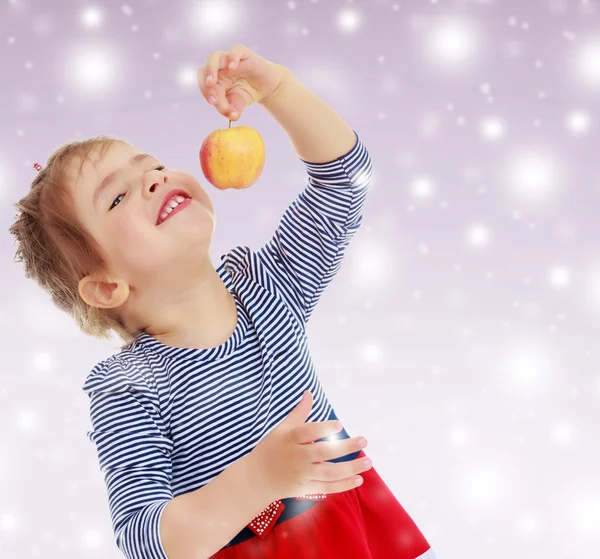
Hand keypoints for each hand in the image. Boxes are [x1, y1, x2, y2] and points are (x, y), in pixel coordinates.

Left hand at [197, 44, 288, 121]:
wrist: (267, 86)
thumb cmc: (248, 92)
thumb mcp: (239, 104)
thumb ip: (233, 109)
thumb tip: (232, 116)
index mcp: (215, 81)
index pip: (205, 85)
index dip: (205, 92)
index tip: (213, 103)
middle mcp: (219, 69)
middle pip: (204, 70)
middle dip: (204, 82)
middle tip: (211, 93)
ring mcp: (230, 60)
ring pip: (214, 57)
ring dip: (211, 69)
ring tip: (212, 82)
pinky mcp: (244, 54)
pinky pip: (236, 50)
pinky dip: (232, 57)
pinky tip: (232, 67)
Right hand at [246, 391, 371, 502]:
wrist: (256, 479)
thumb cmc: (271, 449)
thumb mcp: (281, 429)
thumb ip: (299, 412)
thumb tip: (309, 392)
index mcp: (290, 439)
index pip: (308, 432)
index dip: (323, 428)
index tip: (339, 424)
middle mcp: (298, 457)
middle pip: (324, 453)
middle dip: (345, 447)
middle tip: (364, 440)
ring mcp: (302, 475)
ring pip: (329, 473)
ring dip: (351, 468)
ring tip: (368, 461)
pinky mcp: (305, 489)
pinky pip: (327, 488)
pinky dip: (343, 485)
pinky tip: (358, 479)